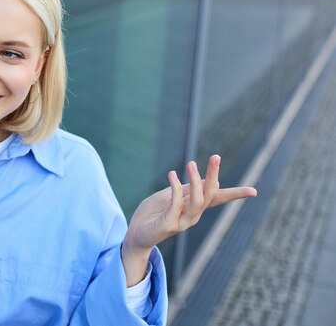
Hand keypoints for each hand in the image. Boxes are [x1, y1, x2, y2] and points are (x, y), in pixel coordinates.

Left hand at [121, 155, 256, 284]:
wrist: (135, 234)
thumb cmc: (153, 214)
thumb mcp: (170, 196)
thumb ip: (186, 189)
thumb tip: (207, 179)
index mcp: (194, 207)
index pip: (217, 199)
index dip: (235, 194)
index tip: (254, 191)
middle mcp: (192, 216)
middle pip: (210, 195)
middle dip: (214, 176)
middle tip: (216, 156)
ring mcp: (182, 222)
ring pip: (197, 201)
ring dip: (195, 181)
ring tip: (191, 163)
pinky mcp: (168, 225)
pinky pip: (176, 205)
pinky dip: (175, 189)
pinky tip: (171, 174)